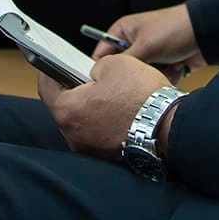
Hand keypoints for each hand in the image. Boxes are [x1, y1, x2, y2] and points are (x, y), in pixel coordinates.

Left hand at [39, 52, 170, 161]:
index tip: (50, 63)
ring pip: (82, 122)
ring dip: (89, 107)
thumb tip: (95, 75)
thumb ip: (95, 67)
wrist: (172, 128)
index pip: (46, 88)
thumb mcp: (114, 64)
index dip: (48, 71)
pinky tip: (116, 108)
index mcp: (68, 111)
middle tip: (81, 73)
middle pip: (64, 107)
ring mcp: (91, 149)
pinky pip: (99, 134)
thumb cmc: (142, 96)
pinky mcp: (108, 156)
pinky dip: (103, 121)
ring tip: (104, 90)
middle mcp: (74, 136)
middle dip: (72, 89)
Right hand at [96, 4, 204, 81]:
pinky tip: (176, 66)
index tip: (109, 82)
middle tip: (149, 67)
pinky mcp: (163, 63)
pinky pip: (156, 79)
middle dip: (138, 73)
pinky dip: (166, 76)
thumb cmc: (174, 29)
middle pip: (125, 69)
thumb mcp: (144, 46)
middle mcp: (134, 42)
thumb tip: (107, 74)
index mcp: (123, 31)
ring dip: (155, 75)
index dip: (104, 68)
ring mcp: (150, 54)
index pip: (102, 53)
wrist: (206, 33)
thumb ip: (123, 61)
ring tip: (166, 64)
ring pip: (141, 77)